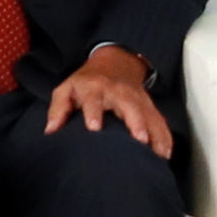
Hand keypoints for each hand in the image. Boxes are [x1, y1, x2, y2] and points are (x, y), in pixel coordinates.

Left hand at [45, 45, 173, 156]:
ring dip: (155, 133)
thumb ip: (58, 109)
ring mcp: (137, 99)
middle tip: (140, 140)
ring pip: (149, 114)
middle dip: (136, 122)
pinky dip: (164, 136)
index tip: (94, 128)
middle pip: (129, 106)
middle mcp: (118, 92)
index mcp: (95, 88)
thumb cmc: (87, 82)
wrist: (115, 62)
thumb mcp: (67, 89)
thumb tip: (51, 130)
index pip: (93, 99)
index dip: (94, 112)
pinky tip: (166, 153)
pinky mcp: (149, 106)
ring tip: (159, 153)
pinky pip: (159, 120)